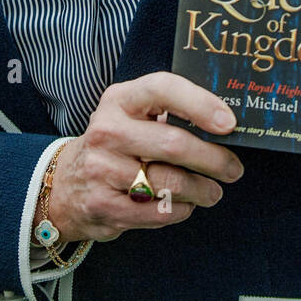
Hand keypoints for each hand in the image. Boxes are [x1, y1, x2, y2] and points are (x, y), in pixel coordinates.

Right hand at [46, 73, 243, 243]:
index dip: (200, 104)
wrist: (66, 184)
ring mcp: (102, 169)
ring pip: (170, 182)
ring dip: (202, 190)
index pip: (163, 89)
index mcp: (119, 99)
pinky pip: (158, 211)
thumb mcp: (131, 115)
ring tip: (213, 191)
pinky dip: (181, 209)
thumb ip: (168, 112)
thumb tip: (225, 123)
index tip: (229, 123)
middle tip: (234, 169)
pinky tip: (186, 205)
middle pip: (173, 144)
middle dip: (213, 159)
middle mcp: (107, 131)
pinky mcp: (103, 205)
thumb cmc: (116, 143)